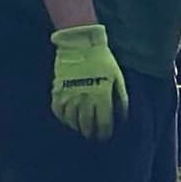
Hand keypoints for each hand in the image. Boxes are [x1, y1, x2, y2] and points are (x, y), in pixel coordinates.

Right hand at [47, 24, 125, 141]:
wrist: (80, 44)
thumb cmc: (102, 60)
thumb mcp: (117, 77)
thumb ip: (121, 99)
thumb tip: (123, 117)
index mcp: (101, 95)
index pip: (103, 123)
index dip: (105, 133)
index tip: (105, 137)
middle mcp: (84, 98)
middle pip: (86, 125)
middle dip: (91, 134)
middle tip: (93, 137)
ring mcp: (69, 95)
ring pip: (72, 121)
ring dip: (77, 128)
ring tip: (82, 130)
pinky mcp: (57, 91)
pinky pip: (58, 111)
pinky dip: (63, 119)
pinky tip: (68, 120)